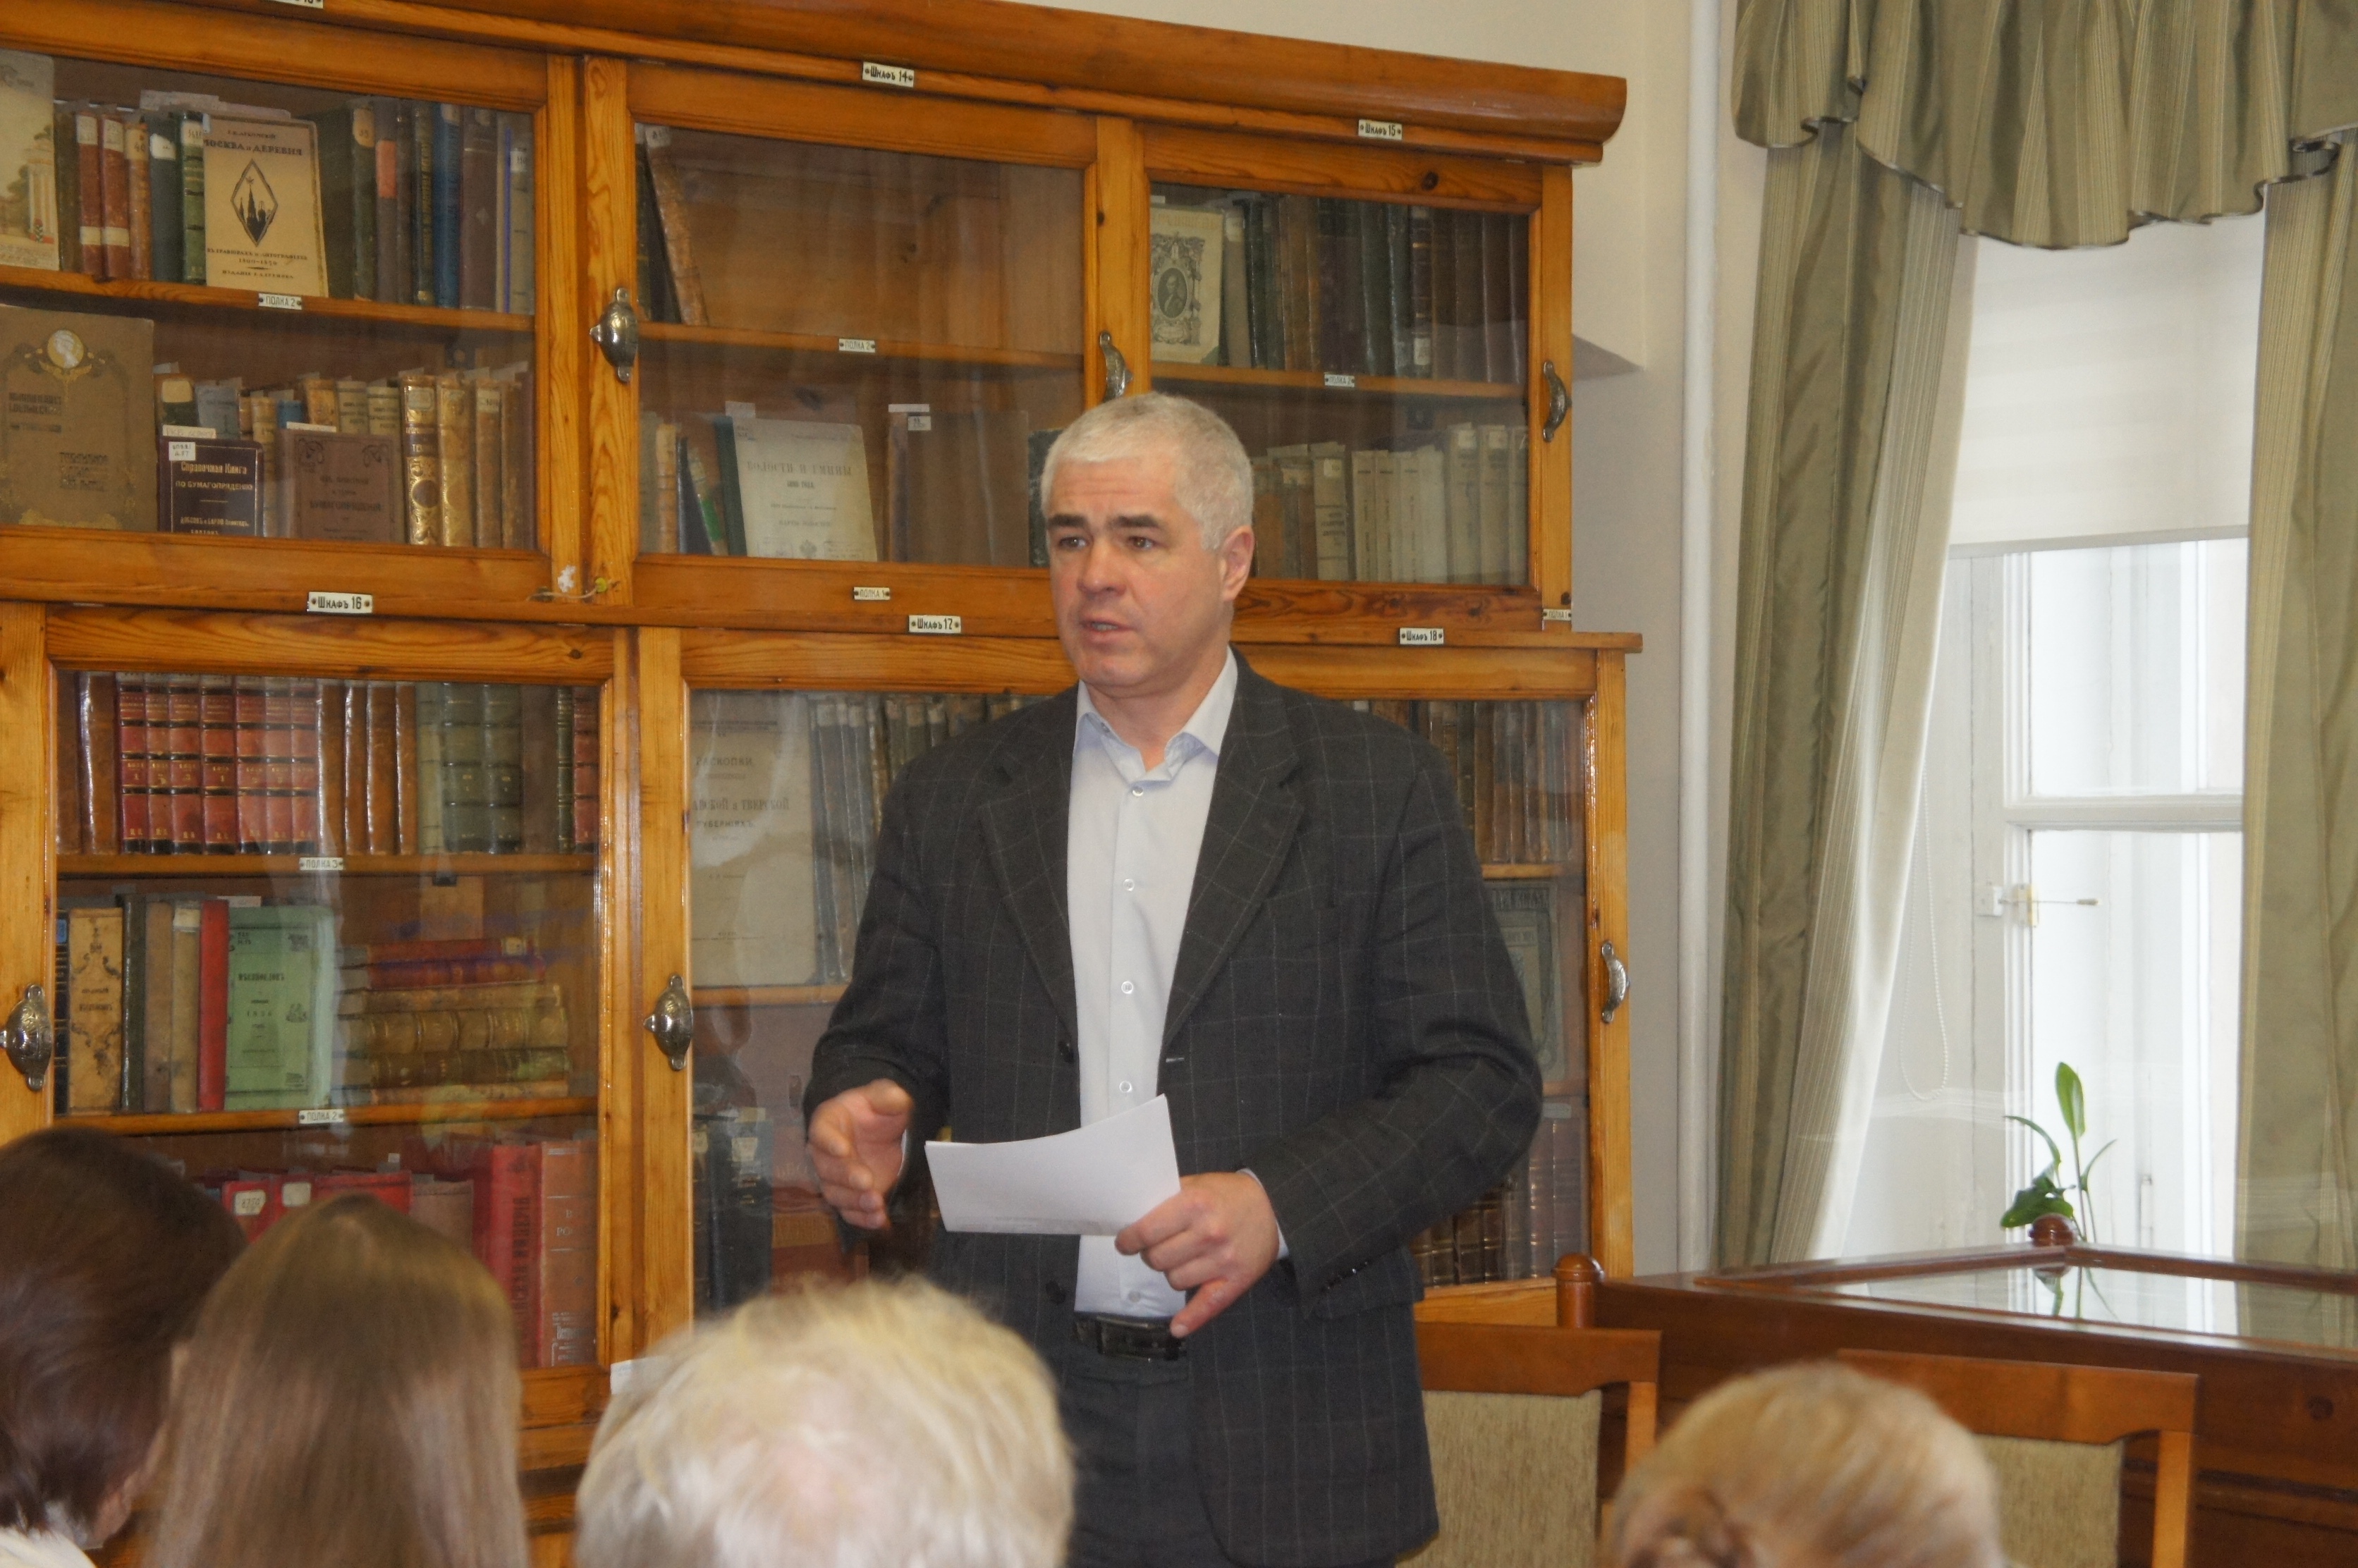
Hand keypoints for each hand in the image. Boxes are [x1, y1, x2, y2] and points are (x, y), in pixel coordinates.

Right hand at [809, 1079, 911, 1229]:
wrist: (881, 1131)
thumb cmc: (876, 1109)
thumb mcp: (885, 1095)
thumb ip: (888, 1096)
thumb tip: (896, 1099)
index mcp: (828, 1123)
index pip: (821, 1132)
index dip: (829, 1141)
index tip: (843, 1149)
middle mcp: (825, 1154)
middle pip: (826, 1168)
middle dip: (846, 1176)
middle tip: (867, 1181)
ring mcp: (836, 1178)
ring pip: (836, 1194)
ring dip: (854, 1201)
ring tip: (875, 1203)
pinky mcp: (850, 1196)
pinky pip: (849, 1211)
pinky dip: (862, 1218)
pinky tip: (879, 1220)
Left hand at [1116, 1171, 1280, 1336]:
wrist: (1274, 1206)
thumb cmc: (1228, 1194)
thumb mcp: (1197, 1184)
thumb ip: (1167, 1200)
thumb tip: (1132, 1220)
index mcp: (1195, 1204)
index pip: (1146, 1232)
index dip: (1129, 1240)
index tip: (1125, 1242)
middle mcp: (1209, 1233)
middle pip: (1158, 1259)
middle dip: (1150, 1255)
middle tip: (1156, 1249)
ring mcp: (1224, 1259)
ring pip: (1175, 1281)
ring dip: (1172, 1272)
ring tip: (1180, 1261)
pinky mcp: (1237, 1280)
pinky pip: (1207, 1306)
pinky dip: (1191, 1320)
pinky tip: (1178, 1328)